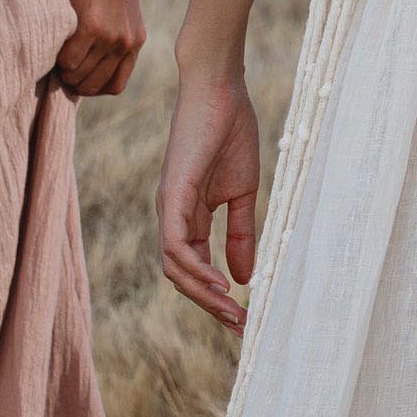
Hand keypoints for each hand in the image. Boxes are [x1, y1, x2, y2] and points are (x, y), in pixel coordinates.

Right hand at [54, 0, 144, 98]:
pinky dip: (57, 58)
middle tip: (57, 63)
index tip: (74, 74)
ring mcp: (111, 35)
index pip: (114, 86)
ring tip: (54, 50)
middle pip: (95, 85)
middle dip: (73, 80)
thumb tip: (82, 59)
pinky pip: (68, 60)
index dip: (91, 86)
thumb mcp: (113, 4)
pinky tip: (54, 40)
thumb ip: (106, 31)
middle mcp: (127, 41)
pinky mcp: (93, 25)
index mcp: (135, 39)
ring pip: (79, 76)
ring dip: (62, 69)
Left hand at [157, 67, 259, 332]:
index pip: (196, 268)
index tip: (246, 318)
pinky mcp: (174, 194)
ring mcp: (170, 206)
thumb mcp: (242, 193)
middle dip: (211, 306)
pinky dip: (197, 268)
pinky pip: (177, 243)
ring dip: (204, 295)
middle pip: (182, 276)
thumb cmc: (231, 131)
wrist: (220, 89)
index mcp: (189, 216)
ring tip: (234, 312)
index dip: (218, 297)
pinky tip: (221, 284)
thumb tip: (246, 278)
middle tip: (242, 327)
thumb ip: (241, 234)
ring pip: (176, 267)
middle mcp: (173, 216)